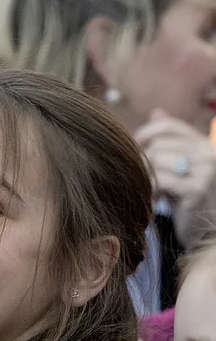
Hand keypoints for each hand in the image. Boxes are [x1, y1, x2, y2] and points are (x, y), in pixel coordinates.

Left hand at [133, 109, 215, 247]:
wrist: (203, 229)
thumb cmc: (184, 195)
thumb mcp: (177, 164)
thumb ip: (169, 139)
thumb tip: (156, 111)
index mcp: (202, 143)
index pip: (168, 126)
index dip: (145, 134)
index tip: (133, 148)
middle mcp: (208, 153)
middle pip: (159, 145)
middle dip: (144, 163)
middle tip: (145, 180)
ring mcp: (206, 171)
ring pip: (158, 160)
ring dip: (148, 177)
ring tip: (152, 190)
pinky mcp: (197, 189)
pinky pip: (162, 179)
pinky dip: (151, 189)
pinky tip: (154, 199)